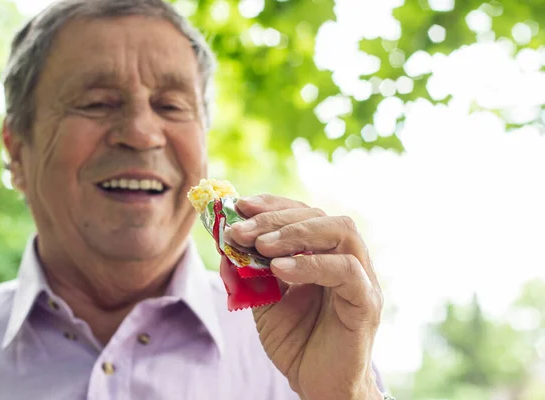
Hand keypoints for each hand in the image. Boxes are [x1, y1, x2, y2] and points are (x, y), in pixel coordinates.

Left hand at [224, 195, 383, 399]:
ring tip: (261, 247)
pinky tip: (279, 270)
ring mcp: (361, 278)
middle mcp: (346, 258)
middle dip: (275, 219)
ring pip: (341, 232)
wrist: (317, 385)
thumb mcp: (264, 301)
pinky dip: (311, 264)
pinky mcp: (366, 302)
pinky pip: (347, 271)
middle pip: (320, 216)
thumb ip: (250, 273)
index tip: (239, 206)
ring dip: (295, 234)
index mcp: (324, 253)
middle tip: (241, 230)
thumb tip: (225, 244)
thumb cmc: (296, 341)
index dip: (272, 205)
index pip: (303, 213)